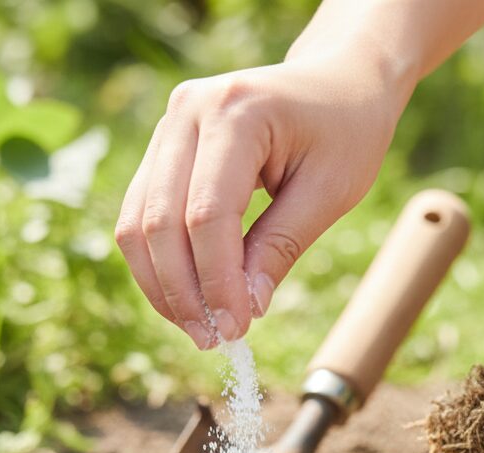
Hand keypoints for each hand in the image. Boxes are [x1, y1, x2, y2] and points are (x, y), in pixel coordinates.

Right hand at [115, 56, 405, 348]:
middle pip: (160, 222)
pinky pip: (142, 216)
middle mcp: (188, 112)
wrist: (338, 82)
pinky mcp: (164, 148)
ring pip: (138, 222)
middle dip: (183, 292)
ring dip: (163, 285)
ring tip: (199, 328)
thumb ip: (280, 248)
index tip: (236, 329)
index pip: (207, 215)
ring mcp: (168, 126)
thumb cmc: (345, 132)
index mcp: (236, 113)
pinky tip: (189, 299)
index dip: (216, 281)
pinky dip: (160, 264)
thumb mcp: (329, 193)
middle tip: (212, 339)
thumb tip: (243, 310)